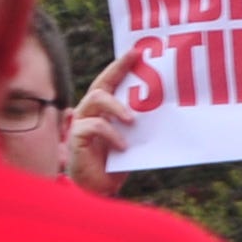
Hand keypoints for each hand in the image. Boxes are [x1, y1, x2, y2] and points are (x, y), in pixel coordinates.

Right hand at [67, 55, 138, 196]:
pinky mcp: (77, 136)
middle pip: (102, 83)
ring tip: (132, 120)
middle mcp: (90, 111)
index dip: (121, 65)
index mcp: (103, 110)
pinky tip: (123, 146)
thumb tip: (164, 111)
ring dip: (117, 107)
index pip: (111, 81)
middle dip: (118, 69)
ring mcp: (82, 122)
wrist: (98, 189)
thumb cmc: (115, 164)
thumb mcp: (132, 141)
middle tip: (136, 61)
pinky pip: (95, 126)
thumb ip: (139, 125)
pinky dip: (112, 134)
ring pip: (96, 99)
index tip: (137, 51)